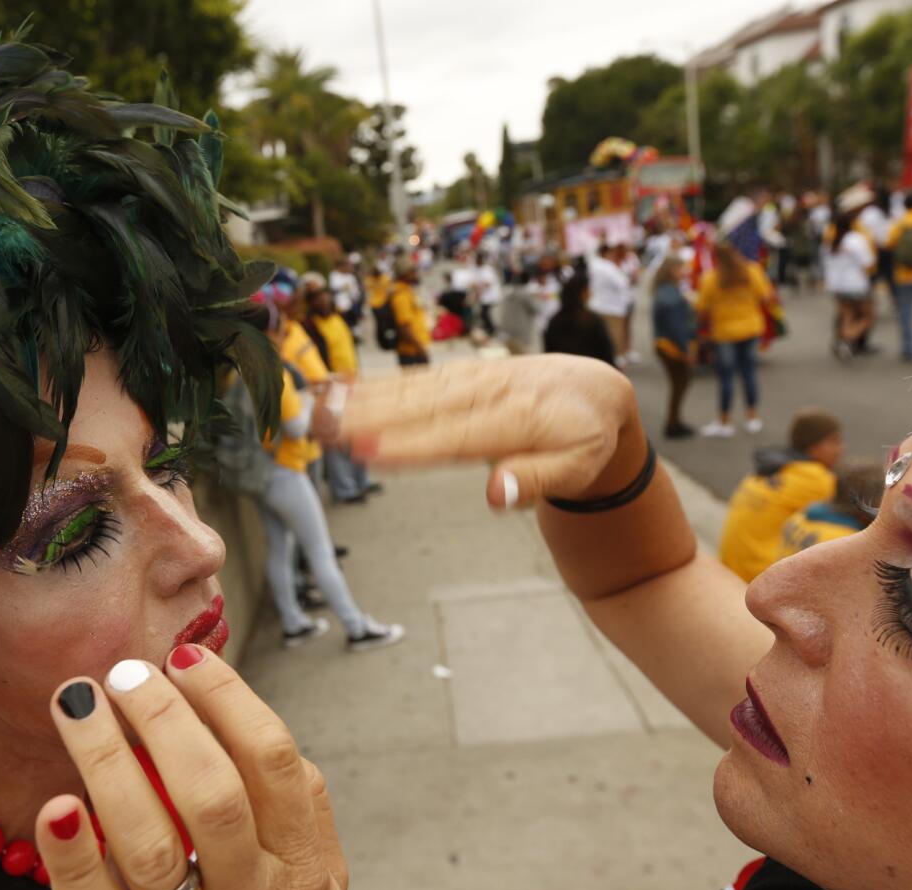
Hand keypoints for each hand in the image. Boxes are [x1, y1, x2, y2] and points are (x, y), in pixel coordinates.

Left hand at [36, 650, 346, 889]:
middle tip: (124, 674)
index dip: (227, 699)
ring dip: (110, 764)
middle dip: (166, 721)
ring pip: (153, 846)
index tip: (183, 656)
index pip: (274, 761)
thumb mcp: (314, 888)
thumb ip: (297, 813)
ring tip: (78, 705)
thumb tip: (244, 719)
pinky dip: (75, 861)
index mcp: (305, 867)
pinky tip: (55, 808)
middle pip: (215, 795)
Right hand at [334, 354, 638, 507]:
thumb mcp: (578, 468)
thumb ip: (536, 481)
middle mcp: (486, 391)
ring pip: (408, 388)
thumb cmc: (584, 437)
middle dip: (366, 417)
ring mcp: (469, 378)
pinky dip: (374, 382)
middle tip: (320, 426)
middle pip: (419, 407)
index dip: (409, 445)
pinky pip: (412, 378)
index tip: (366, 453)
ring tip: (318, 406)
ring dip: (360, 397)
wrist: (593, 388)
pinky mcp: (458, 373)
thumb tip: (495, 495)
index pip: (453, 436)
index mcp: (515, 417)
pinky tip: (339, 387)